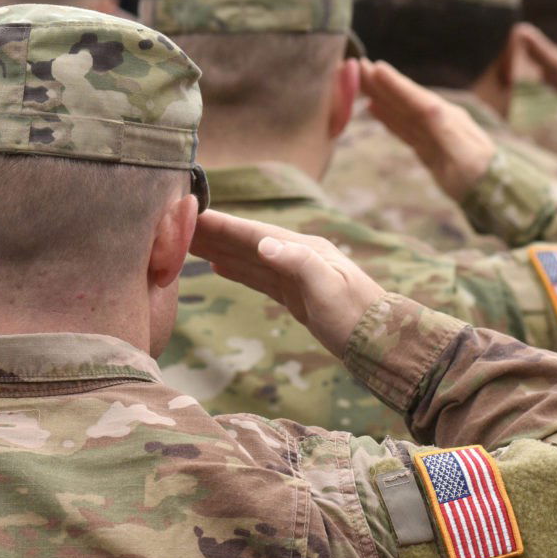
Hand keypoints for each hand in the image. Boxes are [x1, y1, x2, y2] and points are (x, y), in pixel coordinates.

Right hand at [189, 210, 385, 357]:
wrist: (381, 343)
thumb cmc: (357, 316)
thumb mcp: (327, 288)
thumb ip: (297, 262)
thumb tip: (263, 242)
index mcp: (303, 249)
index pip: (254, 233)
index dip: (223, 225)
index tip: (192, 214)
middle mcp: (297, 256)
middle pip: (246, 241)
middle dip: (213, 233)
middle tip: (174, 224)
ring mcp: (296, 274)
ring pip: (248, 257)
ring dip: (218, 248)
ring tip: (187, 241)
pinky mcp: (295, 295)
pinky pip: (257, 277)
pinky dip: (235, 269)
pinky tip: (217, 265)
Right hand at [359, 59, 495, 200]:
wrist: (492, 194)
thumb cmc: (479, 175)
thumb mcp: (464, 153)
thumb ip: (445, 130)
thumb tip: (428, 107)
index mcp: (446, 118)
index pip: (416, 98)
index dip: (396, 84)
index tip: (375, 67)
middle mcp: (438, 120)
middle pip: (404, 99)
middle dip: (382, 83)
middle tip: (358, 65)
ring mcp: (431, 133)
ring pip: (400, 111)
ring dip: (380, 95)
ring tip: (360, 81)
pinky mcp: (426, 147)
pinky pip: (402, 127)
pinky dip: (386, 117)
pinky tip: (373, 108)